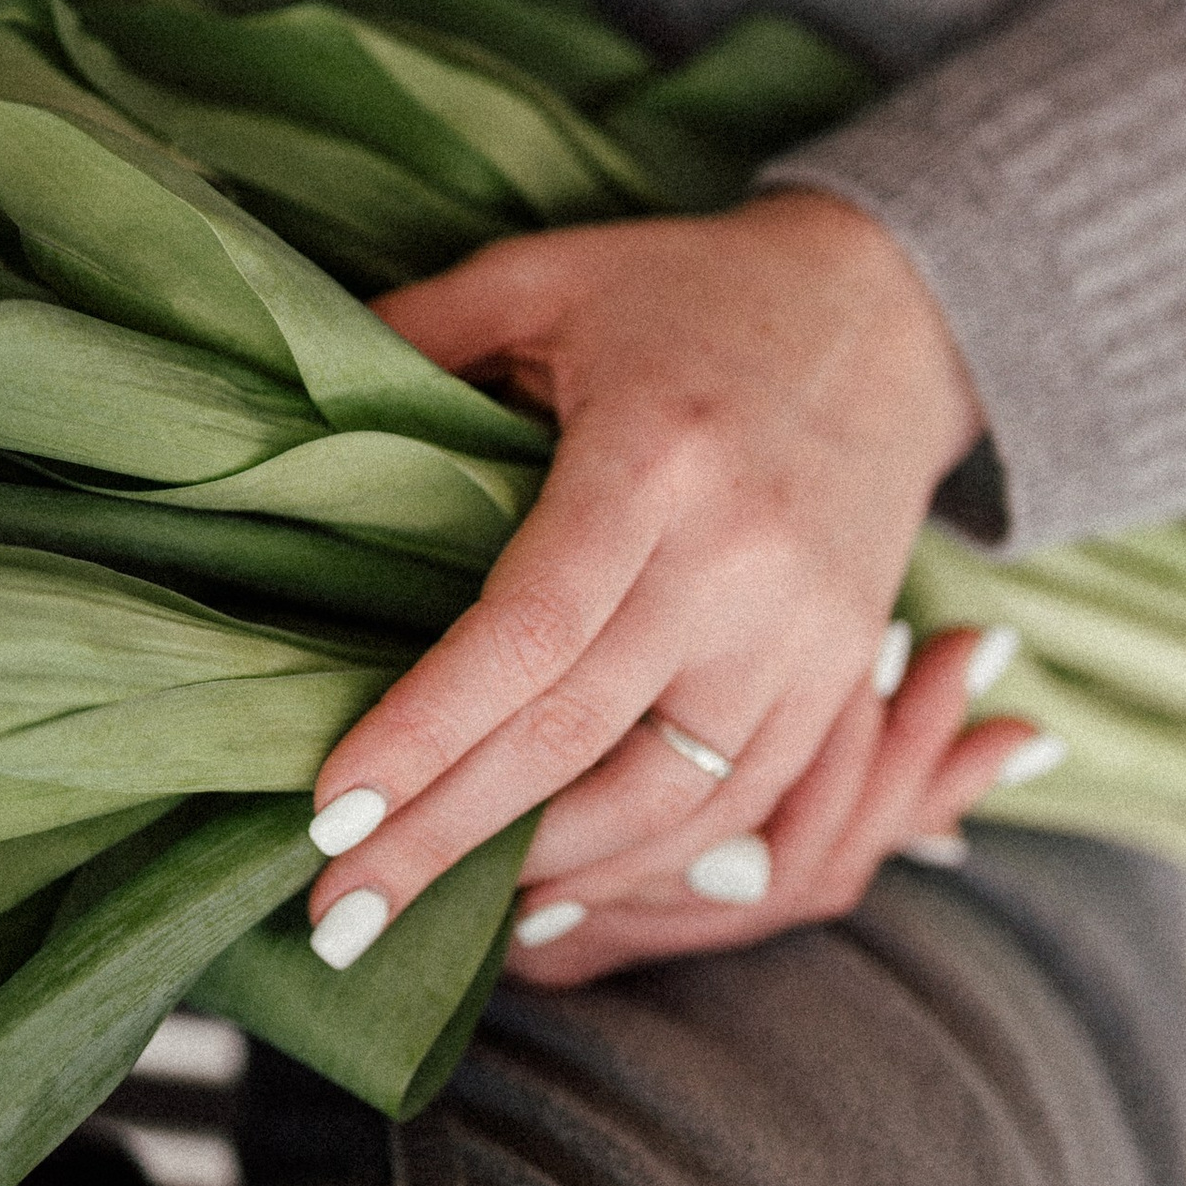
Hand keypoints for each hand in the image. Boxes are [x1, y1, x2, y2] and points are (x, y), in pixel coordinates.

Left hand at [304, 192, 1047, 979]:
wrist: (897, 311)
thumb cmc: (693, 290)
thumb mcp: (546, 273)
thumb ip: (420, 329)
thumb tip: (289, 392)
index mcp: (654, 459)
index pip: (526, 632)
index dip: (425, 732)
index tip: (329, 809)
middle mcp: (739, 564)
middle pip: (577, 738)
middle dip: (446, 839)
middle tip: (338, 912)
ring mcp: (805, 635)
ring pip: (668, 803)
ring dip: (544, 876)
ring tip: (427, 912)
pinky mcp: (842, 675)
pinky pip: (748, 811)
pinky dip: (647, 871)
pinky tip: (555, 899)